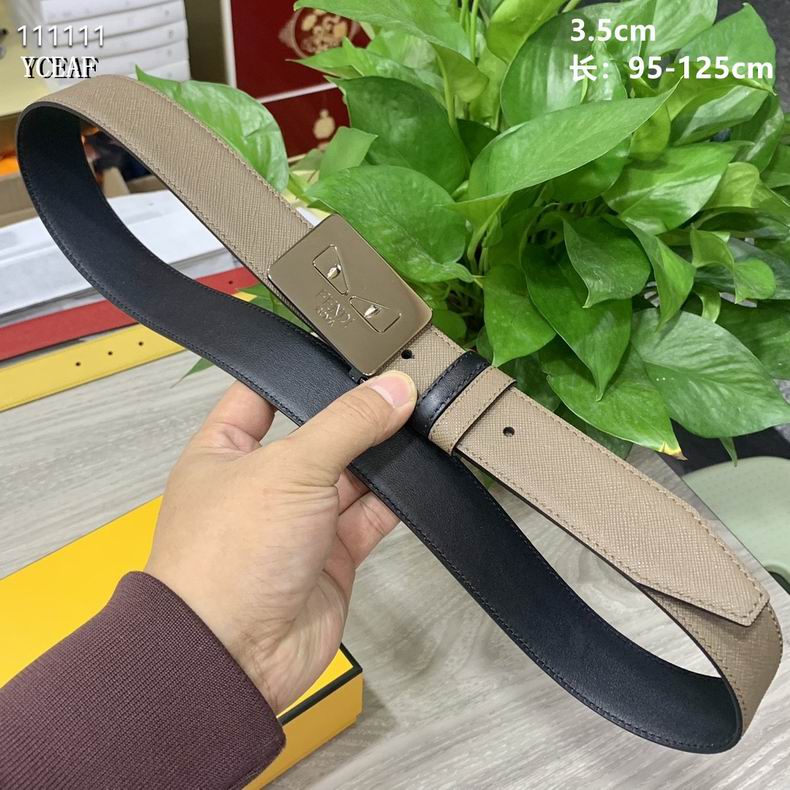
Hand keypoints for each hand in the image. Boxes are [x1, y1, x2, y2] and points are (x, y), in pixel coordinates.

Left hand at [145, 372, 416, 712]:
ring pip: (351, 475)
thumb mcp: (288, 469)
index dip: (298, 372)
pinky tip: (423, 474)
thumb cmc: (226, 560)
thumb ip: (347, 425)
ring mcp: (299, 521)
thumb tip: (393, 389)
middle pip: (318, 433)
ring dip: (384, 456)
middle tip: (402, 386)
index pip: (261, 393)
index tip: (344, 350)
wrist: (234, 658)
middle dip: (357, 415)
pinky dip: (397, 498)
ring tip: (422, 423)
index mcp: (226, 451)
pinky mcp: (332, 556)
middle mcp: (263, 483)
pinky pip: (371, 516)